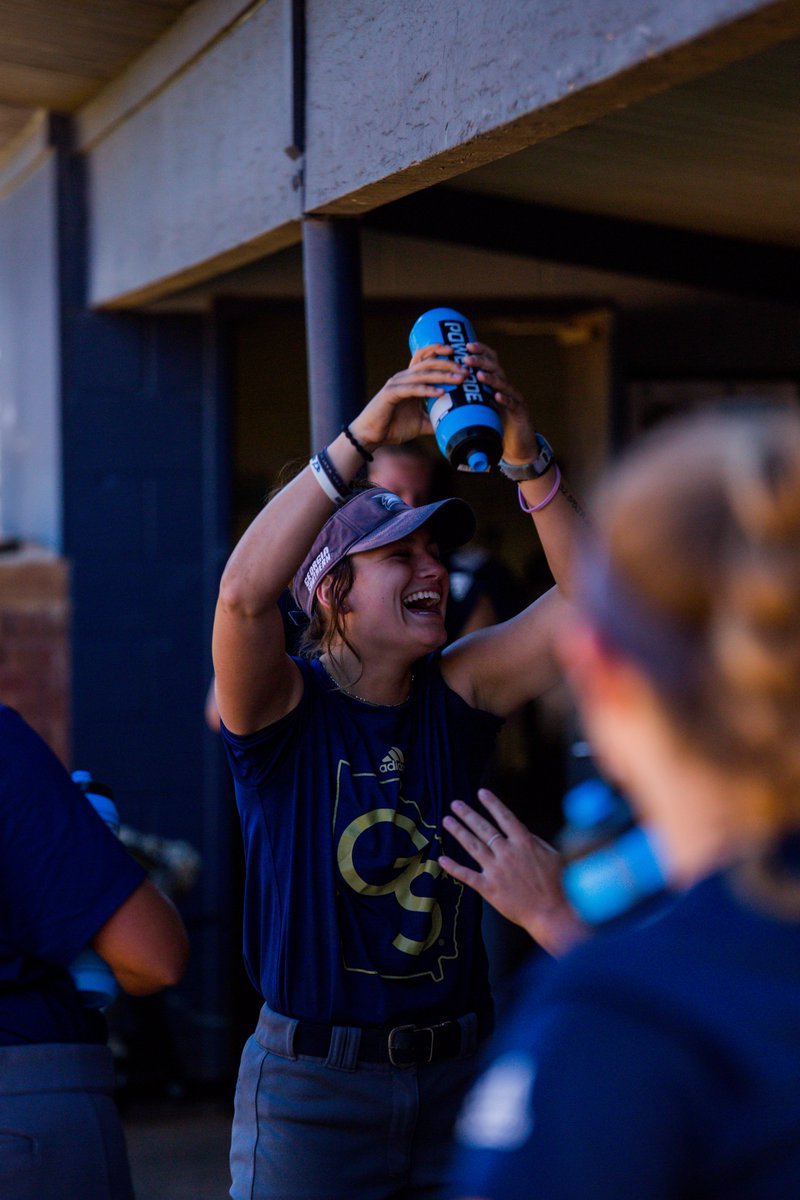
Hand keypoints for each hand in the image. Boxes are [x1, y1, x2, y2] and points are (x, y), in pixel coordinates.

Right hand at [349, 345, 465, 449]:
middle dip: (448, 364)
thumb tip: (454, 425)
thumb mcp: (420, 423)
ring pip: (422, 375)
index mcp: (410, 380)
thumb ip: (435, 420)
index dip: (438, 351)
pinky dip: (427, 390)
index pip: (424, 359)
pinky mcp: (391, 394)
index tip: (456, 352)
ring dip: (443, 376)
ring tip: (459, 379)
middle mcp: (403, 378)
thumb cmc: (393, 428)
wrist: (371, 436)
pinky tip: (441, 393)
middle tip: (465, 370)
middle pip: (428, 363)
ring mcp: (396, 384)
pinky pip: (413, 389)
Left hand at [440, 788, 586, 955]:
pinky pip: (467, 875)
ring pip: (473, 846)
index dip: (492, 804)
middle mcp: (507, 853)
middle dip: (468, 814)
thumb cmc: (558, 884)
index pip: (505, 817)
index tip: (481, 793)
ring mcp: (496, 870)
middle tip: (455, 804)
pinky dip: (453, 867)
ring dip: (458, 832)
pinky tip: (441, 858)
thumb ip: (535, 841)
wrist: (552, 912)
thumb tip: (521, 832)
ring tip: (447, 821)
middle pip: (484, 828)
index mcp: (524, 843)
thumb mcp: (553, 855)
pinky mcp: (489, 888)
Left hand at [464, 342, 536, 463]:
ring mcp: (515, 398)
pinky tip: (497, 397)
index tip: (466, 345)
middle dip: (481, 361)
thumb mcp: (482, 408)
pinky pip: (512, 404)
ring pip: (504, 384)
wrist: (518, 445)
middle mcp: (507, 387)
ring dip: (491, 378)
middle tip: (466, 358)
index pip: (491, 361)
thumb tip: (443, 394)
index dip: (481, 351)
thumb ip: (469, 399)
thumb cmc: (497, 426)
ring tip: (478, 375)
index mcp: (497, 383)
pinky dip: (505, 399)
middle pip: (495, 368)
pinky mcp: (520, 413)